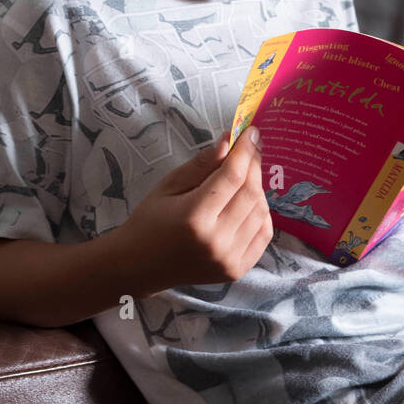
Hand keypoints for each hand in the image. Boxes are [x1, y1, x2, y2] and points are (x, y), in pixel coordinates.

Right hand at [121, 126, 272, 292]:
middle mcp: (215, 241)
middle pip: (251, 193)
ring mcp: (228, 259)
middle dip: (254, 165)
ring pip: (261, 212)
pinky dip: (261, 214)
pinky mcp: (236, 271)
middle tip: (250, 149)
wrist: (140, 266)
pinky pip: (263, 234)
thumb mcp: (169, 185)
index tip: (252, 132)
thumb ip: (201, 164)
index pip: (232, 176)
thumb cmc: (150, 220)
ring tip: (244, 176)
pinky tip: (248, 203)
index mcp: (194, 217)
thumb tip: (229, 140)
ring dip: (257, 188)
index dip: (245, 151)